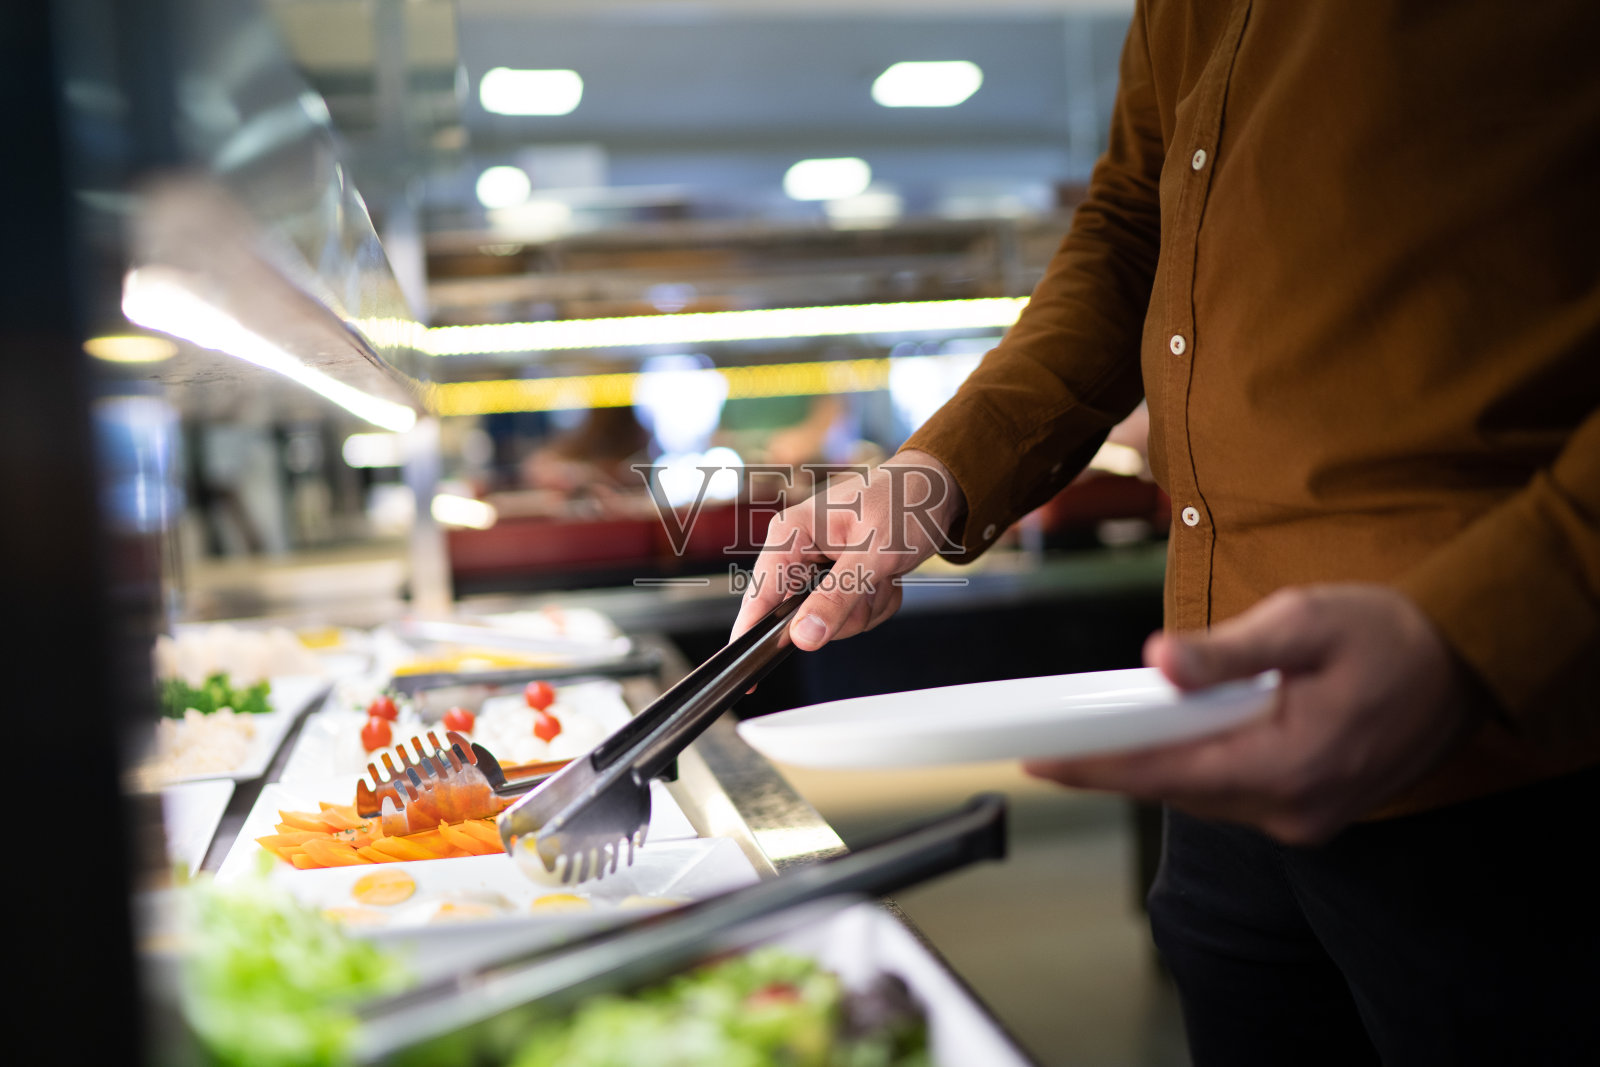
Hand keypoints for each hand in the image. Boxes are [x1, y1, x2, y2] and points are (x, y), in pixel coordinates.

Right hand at [730, 450, 965, 649]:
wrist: (935, 490)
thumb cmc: (904, 503)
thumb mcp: (875, 553)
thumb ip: (837, 596)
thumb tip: (802, 636)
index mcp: (791, 534)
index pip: (760, 594)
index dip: (750, 634)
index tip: (748, 670)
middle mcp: (797, 551)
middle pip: (798, 617)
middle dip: (844, 613)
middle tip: (872, 584)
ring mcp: (816, 568)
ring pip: (828, 622)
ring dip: (865, 607)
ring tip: (883, 575)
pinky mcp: (836, 580)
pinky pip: (849, 617)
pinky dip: (874, 604)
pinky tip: (886, 578)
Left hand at [1023, 585, 1478, 843]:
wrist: (1470, 661)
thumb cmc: (1389, 633)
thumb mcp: (1304, 621)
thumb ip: (1227, 650)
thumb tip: (1159, 662)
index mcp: (1287, 763)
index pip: (1165, 773)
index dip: (1094, 767)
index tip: (1037, 760)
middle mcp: (1293, 807)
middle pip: (1177, 789)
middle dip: (1115, 764)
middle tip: (1054, 740)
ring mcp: (1306, 816)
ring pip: (1203, 794)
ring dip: (1157, 765)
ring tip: (1102, 736)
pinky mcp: (1313, 810)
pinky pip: (1233, 793)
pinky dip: (1198, 767)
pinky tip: (1174, 739)